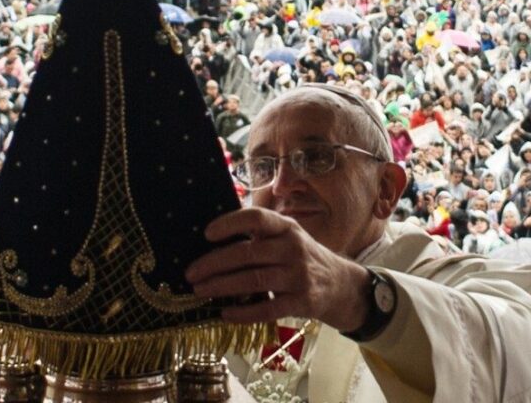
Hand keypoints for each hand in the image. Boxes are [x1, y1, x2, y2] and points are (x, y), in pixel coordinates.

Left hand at [186, 208, 371, 330]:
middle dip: (214, 263)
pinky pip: (267, 309)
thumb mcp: (287, 237)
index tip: (206, 234)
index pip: (257, 218)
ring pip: (253, 281)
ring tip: (200, 290)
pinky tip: (225, 313)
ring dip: (222, 287)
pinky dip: (243, 313)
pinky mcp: (302, 303)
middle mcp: (293, 249)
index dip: (230, 223)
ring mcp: (299, 277)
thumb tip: (212, 240)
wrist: (340, 285)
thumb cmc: (300, 257)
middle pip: (247, 254)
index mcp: (286, 228)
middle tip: (190, 273)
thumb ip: (259, 235)